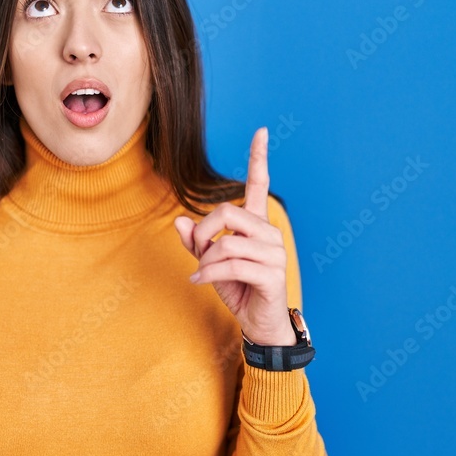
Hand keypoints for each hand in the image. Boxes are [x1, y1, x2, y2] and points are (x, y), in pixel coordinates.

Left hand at [173, 127, 295, 345]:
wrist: (260, 324)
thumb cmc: (239, 290)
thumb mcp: (210, 264)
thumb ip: (196, 243)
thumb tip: (180, 221)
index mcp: (257, 225)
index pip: (260, 184)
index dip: (259, 158)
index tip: (261, 131)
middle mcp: (269, 233)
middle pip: (228, 212)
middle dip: (203, 231)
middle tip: (196, 252)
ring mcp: (274, 253)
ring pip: (227, 242)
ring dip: (205, 260)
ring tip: (201, 273)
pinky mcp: (272, 274)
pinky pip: (232, 265)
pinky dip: (208, 274)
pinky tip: (199, 281)